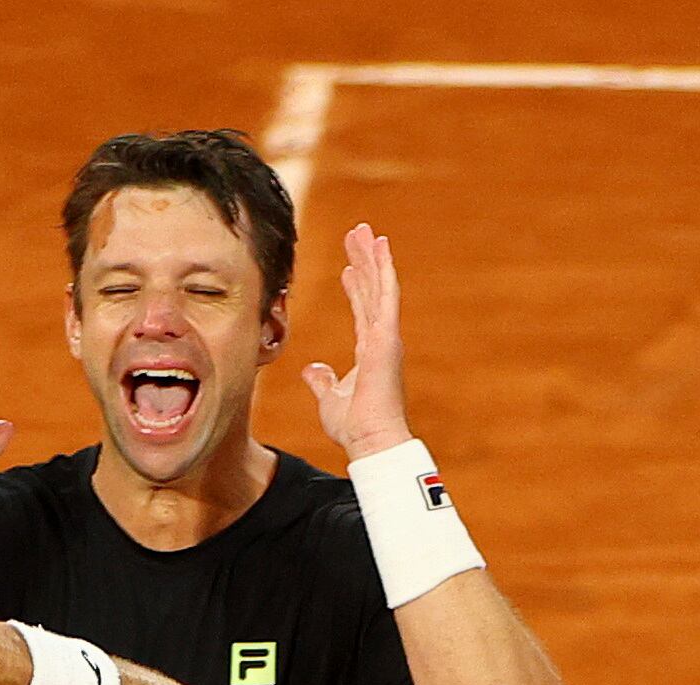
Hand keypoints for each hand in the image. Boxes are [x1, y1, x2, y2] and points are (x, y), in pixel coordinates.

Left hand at [301, 225, 411, 460]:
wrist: (370, 439)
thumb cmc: (354, 425)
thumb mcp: (330, 398)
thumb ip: (322, 380)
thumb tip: (312, 368)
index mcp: (368, 351)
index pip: (361, 310)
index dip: (354, 286)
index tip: (348, 266)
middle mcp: (379, 339)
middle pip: (370, 291)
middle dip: (363, 261)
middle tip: (358, 234)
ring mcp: (386, 336)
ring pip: (379, 286)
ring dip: (372, 257)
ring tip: (365, 231)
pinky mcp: (387, 337)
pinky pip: (386, 295)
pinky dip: (383, 270)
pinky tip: (380, 247)